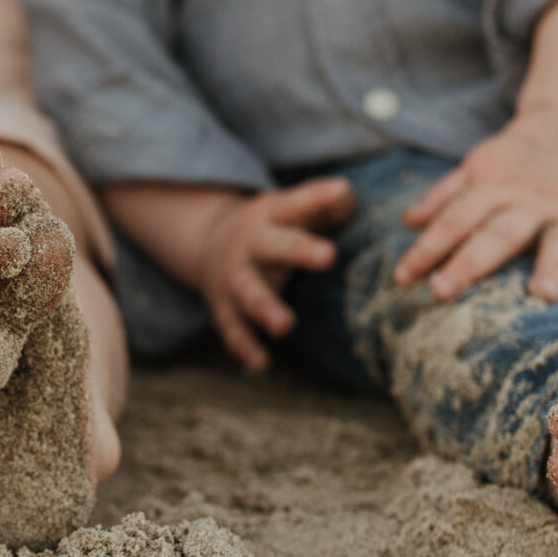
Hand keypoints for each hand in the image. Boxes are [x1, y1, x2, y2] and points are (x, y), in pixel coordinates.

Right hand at [190, 178, 355, 370]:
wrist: (209, 243)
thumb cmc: (273, 228)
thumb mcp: (291, 210)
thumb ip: (323, 205)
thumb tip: (348, 196)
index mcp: (273, 215)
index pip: (297, 204)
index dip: (319, 198)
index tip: (342, 192)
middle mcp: (251, 244)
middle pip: (274, 246)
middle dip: (299, 250)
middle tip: (328, 256)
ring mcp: (235, 277)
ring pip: (249, 292)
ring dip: (265, 308)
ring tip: (285, 325)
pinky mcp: (224, 306)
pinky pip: (232, 328)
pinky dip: (244, 345)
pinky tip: (261, 364)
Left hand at [395, 113, 557, 303]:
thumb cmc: (519, 159)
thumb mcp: (479, 168)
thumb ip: (445, 196)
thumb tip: (406, 222)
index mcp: (495, 187)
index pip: (455, 218)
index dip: (427, 247)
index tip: (402, 278)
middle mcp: (531, 202)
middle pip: (498, 232)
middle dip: (469, 261)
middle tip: (441, 291)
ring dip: (551, 267)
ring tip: (541, 296)